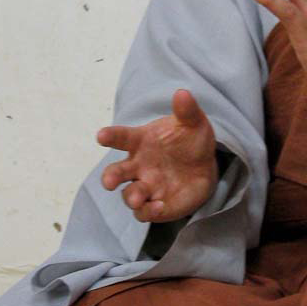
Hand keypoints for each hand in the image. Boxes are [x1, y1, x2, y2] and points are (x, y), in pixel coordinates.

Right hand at [97, 89, 217, 222]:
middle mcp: (137, 165)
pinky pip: (145, 212)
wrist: (205, 164)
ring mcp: (145, 186)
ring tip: (139, 200)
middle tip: (109, 182)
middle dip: (110, 177)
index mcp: (141, 141)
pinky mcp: (155, 204)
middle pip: (116, 172)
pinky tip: (159, 206)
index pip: (121, 137)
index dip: (110, 136)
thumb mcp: (193, 122)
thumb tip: (182, 93)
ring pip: (129, 195)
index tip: (101, 135)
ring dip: (131, 198)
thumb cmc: (191, 139)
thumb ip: (186, 110)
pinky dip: (149, 211)